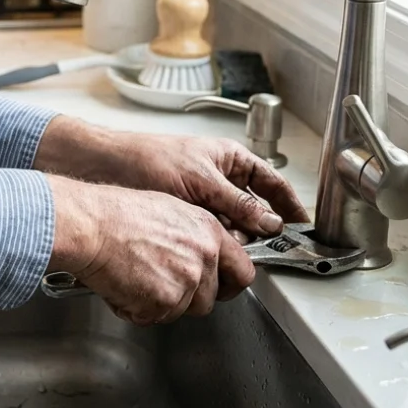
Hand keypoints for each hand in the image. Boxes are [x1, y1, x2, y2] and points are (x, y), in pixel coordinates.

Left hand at [36, 117, 307, 237]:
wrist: (105, 167)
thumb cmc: (149, 159)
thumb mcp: (200, 181)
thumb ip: (236, 203)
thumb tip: (268, 224)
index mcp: (231, 160)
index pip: (272, 183)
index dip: (289, 205)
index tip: (302, 227)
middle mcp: (221, 179)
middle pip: (253, 211)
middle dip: (253, 230)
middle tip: (251, 245)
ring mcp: (204, 198)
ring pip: (232, 226)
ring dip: (230, 239)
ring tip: (219, 244)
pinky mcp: (187, 215)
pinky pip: (210, 233)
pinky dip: (211, 242)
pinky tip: (203, 248)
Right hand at [46, 175, 255, 324]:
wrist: (92, 226)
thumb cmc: (118, 213)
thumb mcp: (171, 210)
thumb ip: (195, 236)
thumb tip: (200, 254)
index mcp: (209, 232)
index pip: (243, 271)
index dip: (231, 284)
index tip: (223, 288)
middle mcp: (204, 258)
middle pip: (210, 299)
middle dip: (188, 298)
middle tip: (162, 284)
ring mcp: (186, 283)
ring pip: (182, 311)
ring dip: (161, 304)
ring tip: (137, 278)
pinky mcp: (164, 302)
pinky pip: (155, 318)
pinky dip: (138, 309)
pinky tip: (124, 286)